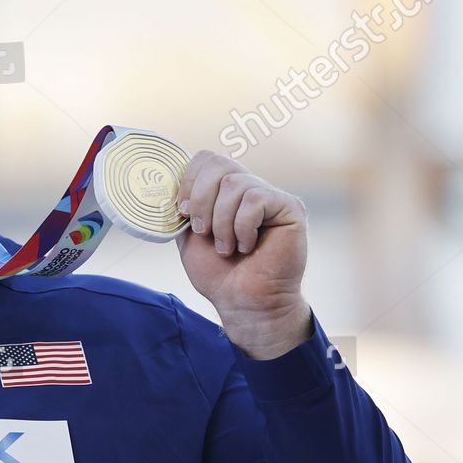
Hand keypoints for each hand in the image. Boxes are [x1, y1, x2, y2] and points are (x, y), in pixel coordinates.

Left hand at [174, 150, 312, 358]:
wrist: (243, 303)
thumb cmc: (220, 274)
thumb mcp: (190, 235)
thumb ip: (186, 206)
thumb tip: (172, 184)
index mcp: (227, 192)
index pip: (207, 159)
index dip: (189, 182)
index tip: (183, 213)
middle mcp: (250, 188)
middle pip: (218, 163)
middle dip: (201, 200)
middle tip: (203, 231)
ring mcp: (272, 196)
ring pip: (234, 184)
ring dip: (222, 222)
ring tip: (228, 248)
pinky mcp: (290, 207)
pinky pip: (255, 198)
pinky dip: (242, 226)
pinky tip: (247, 247)